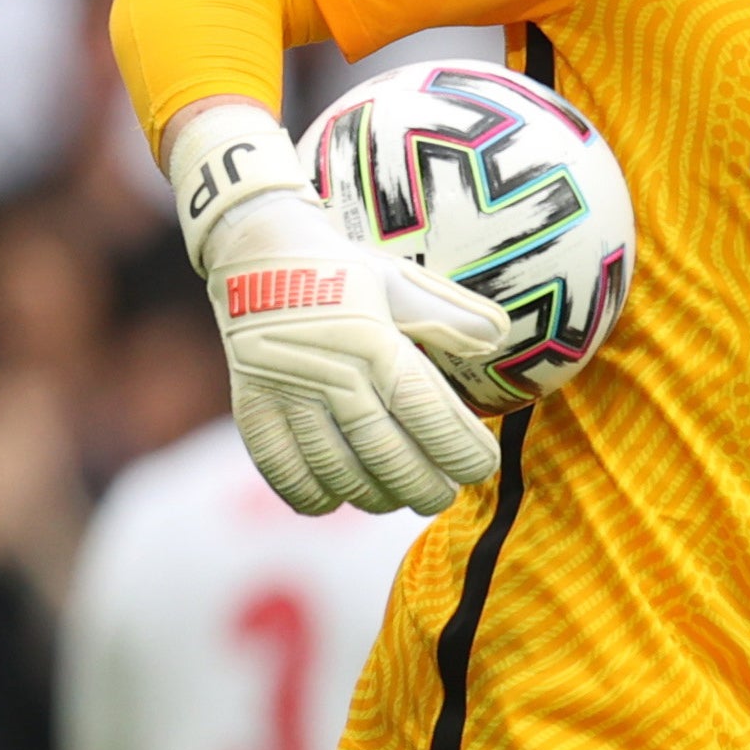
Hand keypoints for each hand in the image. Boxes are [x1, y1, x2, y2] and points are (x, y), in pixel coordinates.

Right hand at [207, 189, 510, 512]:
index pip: (427, 412)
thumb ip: (449, 315)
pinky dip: (311, 495)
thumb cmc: (341, 271)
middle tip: (443, 495)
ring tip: (398, 499)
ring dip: (375, 496)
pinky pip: (282, 470)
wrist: (255, 250)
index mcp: (374, 342)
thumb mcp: (400, 282)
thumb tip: (497, 336)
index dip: (459, 449)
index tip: (481, 467)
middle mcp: (331, 372)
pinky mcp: (252, 406)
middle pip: (385, 454)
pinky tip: (336, 498)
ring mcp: (287, 393)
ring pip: (337, 470)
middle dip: (423, 486)